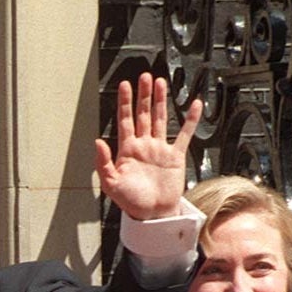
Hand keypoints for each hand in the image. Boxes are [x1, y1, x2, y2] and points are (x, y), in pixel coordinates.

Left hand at [94, 73, 201, 221]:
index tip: (125, 85)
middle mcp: (144, 145)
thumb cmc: (130, 202)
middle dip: (143, 95)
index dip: (124, 102)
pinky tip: (194, 106)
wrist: (152, 214)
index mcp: (127, 150)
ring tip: (160, 83)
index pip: (125, 120)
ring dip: (160, 101)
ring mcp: (160, 149)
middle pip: (143, 114)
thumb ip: (103, 163)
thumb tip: (97, 141)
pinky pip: (184, 134)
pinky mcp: (175, 156)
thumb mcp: (111, 184)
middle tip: (145, 76)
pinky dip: (190, 120)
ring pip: (161, 119)